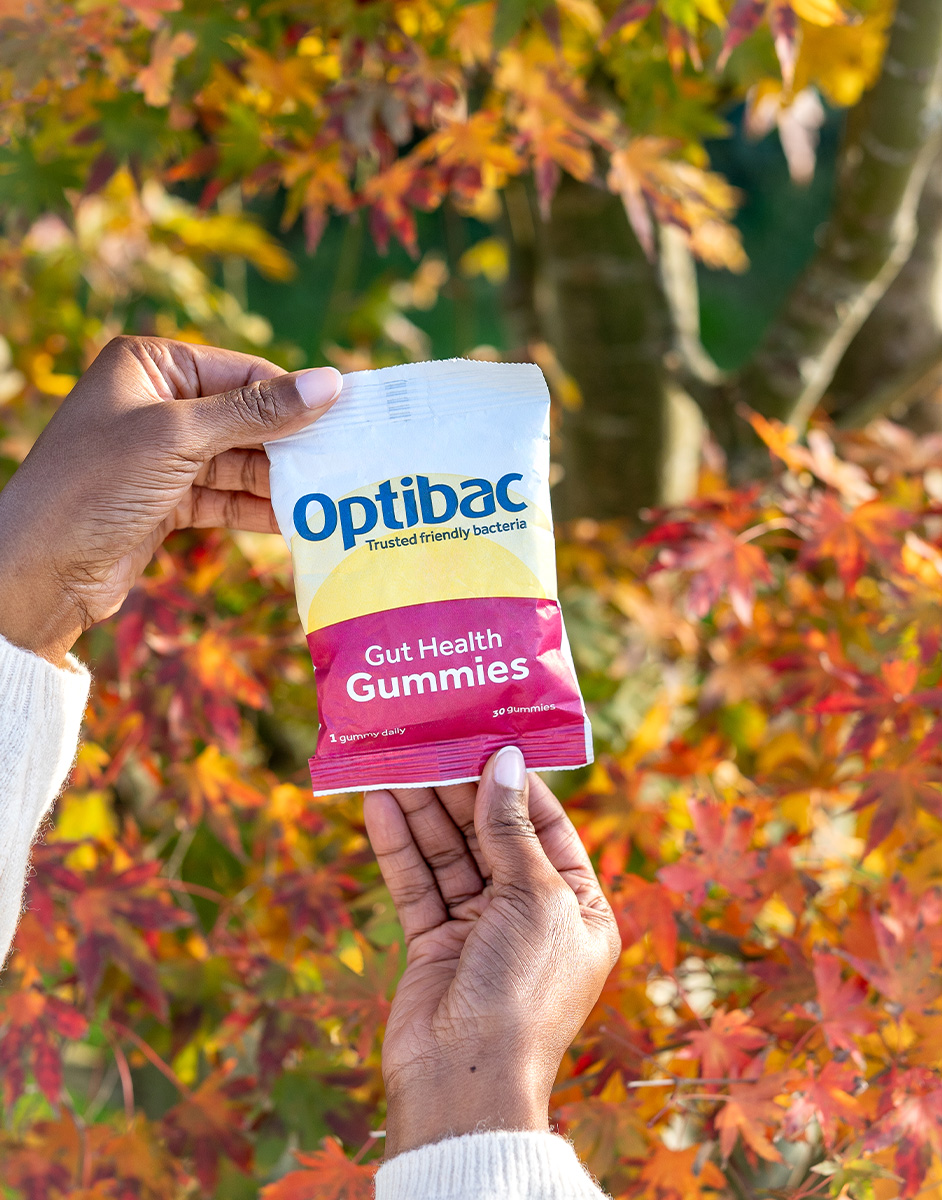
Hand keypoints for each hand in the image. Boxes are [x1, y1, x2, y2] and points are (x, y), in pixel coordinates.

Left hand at [0, 336, 341, 664]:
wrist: (39, 571)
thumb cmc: (96, 484)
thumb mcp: (179, 438)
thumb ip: (256, 413)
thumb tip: (329, 384)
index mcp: (150, 366)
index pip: (242, 372)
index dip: (294, 396)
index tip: (349, 418)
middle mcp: (156, 404)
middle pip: (245, 417)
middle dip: (292, 443)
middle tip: (350, 460)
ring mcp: (162, 455)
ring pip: (239, 462)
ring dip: (280, 482)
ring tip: (332, 494)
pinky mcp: (167, 501)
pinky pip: (226, 497)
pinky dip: (258, 510)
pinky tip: (298, 521)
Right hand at [363, 747, 620, 1157]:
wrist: (467, 1082)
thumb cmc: (524, 988)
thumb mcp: (534, 897)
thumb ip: (510, 828)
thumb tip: (503, 762)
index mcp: (579, 906)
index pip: (546, 826)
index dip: (516, 782)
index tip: (486, 737)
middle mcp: (530, 913)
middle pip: (491, 834)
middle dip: (460, 789)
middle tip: (430, 740)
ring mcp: (480, 929)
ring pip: (449, 854)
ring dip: (424, 808)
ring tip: (396, 760)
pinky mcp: (433, 944)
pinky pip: (417, 883)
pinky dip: (398, 845)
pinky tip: (378, 803)